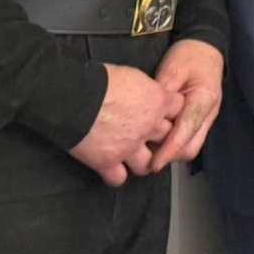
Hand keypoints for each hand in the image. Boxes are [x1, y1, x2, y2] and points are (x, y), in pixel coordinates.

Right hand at [69, 64, 182, 186]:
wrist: (75, 98)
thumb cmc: (100, 80)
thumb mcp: (131, 74)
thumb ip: (143, 88)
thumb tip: (142, 92)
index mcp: (157, 101)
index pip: (178, 108)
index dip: (171, 110)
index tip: (165, 112)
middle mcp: (148, 126)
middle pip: (168, 138)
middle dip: (162, 138)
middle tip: (151, 138)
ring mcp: (129, 147)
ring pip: (148, 164)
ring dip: (143, 162)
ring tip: (135, 158)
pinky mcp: (107, 162)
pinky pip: (118, 179)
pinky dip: (115, 177)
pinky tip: (112, 171)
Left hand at [146, 39, 225, 170]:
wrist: (206, 48)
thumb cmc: (189, 56)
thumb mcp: (172, 70)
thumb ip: (161, 95)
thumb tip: (145, 117)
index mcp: (203, 99)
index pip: (186, 131)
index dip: (169, 150)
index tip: (153, 163)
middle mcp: (209, 113)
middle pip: (191, 147)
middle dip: (170, 156)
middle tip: (145, 156)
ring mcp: (207, 118)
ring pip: (191, 146)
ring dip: (171, 152)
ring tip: (149, 148)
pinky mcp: (201, 119)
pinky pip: (189, 139)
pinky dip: (174, 144)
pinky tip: (157, 139)